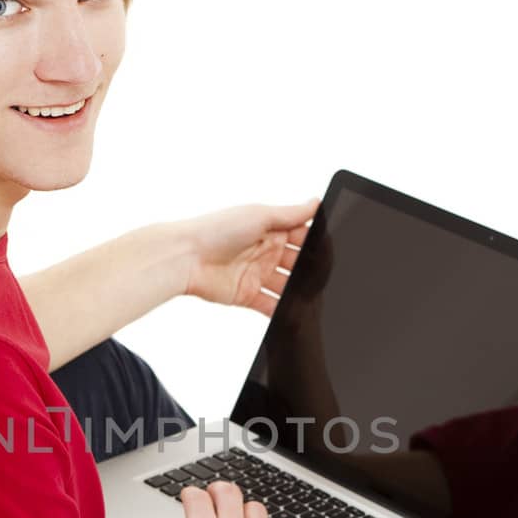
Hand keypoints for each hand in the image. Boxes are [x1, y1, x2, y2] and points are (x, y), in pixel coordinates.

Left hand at [178, 197, 322, 316]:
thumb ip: (290, 214)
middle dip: (311, 271)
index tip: (332, 250)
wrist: (185, 257)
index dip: (317, 245)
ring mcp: (257, 274)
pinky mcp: (247, 295)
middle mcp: (266, 251)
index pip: (303, 237)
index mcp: (270, 230)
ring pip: (288, 286)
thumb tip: (315, 203)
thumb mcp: (259, 215)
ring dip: (300, 292)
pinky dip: (283, 312)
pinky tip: (295, 314)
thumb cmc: (216, 229)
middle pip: (298, 264)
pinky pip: (270, 305)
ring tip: (314, 298)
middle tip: (324, 278)